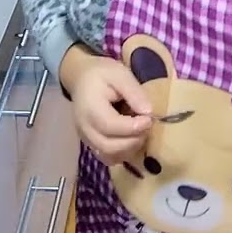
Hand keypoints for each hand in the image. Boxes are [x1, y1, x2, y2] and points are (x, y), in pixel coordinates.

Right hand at [60, 45, 152, 164]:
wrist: (82, 79)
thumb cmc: (102, 74)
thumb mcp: (120, 74)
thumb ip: (133, 92)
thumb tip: (148, 112)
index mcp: (90, 108)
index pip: (110, 125)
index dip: (133, 127)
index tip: (149, 119)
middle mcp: (85, 127)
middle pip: (109, 146)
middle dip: (133, 140)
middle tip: (147, 126)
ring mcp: (86, 138)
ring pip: (109, 156)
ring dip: (130, 149)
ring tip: (140, 132)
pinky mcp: (91, 144)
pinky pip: (107, 158)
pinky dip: (122, 154)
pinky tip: (131, 140)